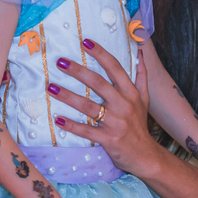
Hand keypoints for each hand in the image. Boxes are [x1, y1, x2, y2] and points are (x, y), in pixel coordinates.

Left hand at [48, 39, 163, 176]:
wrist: (146, 156)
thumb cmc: (139, 125)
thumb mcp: (144, 100)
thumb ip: (141, 75)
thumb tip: (141, 52)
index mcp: (131, 93)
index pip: (115, 68)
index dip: (100, 53)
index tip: (85, 42)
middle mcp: (124, 105)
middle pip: (98, 83)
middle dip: (78, 71)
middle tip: (60, 61)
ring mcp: (116, 123)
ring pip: (89, 106)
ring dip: (68, 96)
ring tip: (51, 87)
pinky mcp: (108, 139)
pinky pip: (87, 130)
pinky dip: (72, 125)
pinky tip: (58, 119)